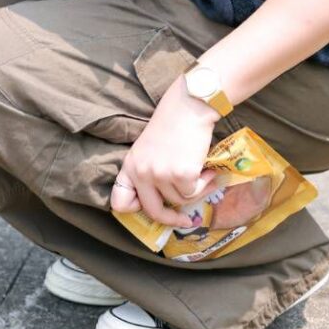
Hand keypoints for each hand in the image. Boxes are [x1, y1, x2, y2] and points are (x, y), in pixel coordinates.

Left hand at [109, 77, 220, 226]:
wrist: (188, 108)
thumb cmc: (172, 126)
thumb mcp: (148, 151)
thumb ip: (149, 173)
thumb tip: (166, 202)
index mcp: (129, 166)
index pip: (120, 202)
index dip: (135, 210)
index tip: (153, 208)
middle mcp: (141, 173)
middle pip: (153, 211)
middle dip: (171, 220)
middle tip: (185, 220)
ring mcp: (160, 174)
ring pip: (180, 201)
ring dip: (196, 192)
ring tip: (203, 175)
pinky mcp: (181, 174)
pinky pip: (194, 192)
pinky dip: (205, 184)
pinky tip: (209, 170)